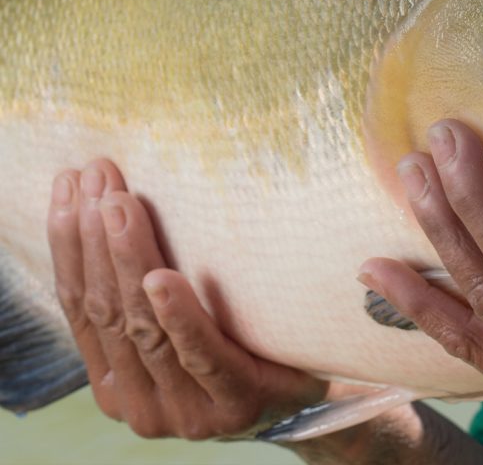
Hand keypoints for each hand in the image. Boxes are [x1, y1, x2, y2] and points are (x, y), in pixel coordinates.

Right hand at [47, 160, 328, 440]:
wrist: (309, 395)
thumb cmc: (240, 343)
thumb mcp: (185, 319)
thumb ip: (148, 290)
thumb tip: (119, 201)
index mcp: (117, 381)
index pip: (80, 306)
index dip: (70, 245)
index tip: (68, 186)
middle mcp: (141, 401)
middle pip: (107, 310)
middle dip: (95, 239)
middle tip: (97, 179)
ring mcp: (186, 409)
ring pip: (144, 327)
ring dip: (128, 260)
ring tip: (120, 207)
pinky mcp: (234, 401)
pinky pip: (201, 354)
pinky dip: (178, 315)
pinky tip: (161, 278)